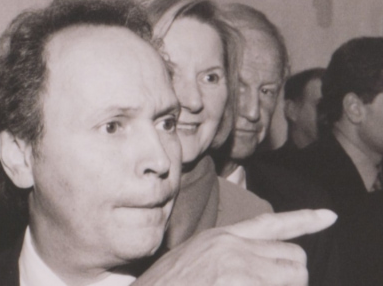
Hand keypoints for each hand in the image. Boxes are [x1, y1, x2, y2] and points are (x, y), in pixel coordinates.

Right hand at [133, 209, 336, 285]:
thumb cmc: (165, 285)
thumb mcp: (195, 259)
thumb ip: (228, 257)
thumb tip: (259, 267)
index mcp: (221, 238)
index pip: (271, 224)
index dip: (304, 220)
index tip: (330, 217)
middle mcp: (232, 248)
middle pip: (294, 258)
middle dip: (292, 279)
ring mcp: (236, 269)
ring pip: (295, 277)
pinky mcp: (237, 285)